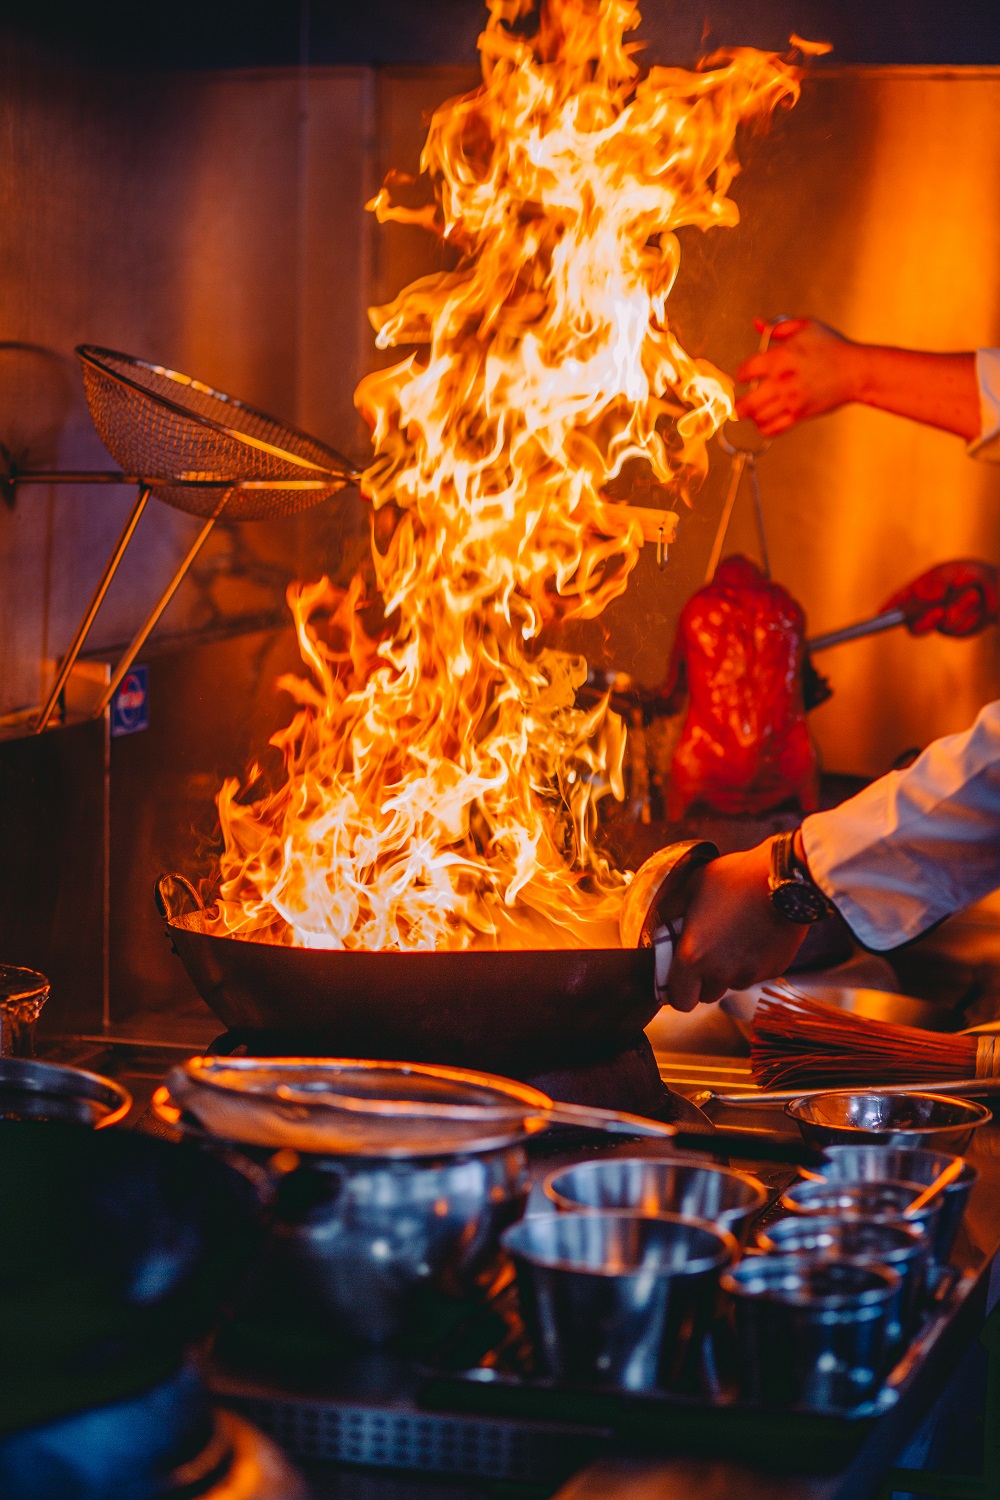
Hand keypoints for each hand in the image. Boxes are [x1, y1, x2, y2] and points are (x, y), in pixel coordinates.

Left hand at [665, 838, 806, 1010]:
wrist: (785, 878)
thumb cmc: (736, 878)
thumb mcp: (692, 886)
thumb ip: (673, 911)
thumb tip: (663, 923)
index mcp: (693, 956)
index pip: (679, 1000)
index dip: (678, 991)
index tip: (680, 977)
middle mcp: (721, 972)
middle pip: (706, 995)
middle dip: (704, 979)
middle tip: (707, 951)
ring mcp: (750, 973)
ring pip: (732, 983)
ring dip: (729, 970)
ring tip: (734, 937)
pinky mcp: (774, 969)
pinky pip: (756, 973)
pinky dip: (753, 961)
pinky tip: (755, 934)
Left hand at [734, 318, 857, 435]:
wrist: (857, 370)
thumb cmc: (833, 347)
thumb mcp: (806, 326)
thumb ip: (778, 326)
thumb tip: (757, 323)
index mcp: (780, 357)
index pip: (746, 371)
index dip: (742, 374)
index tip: (745, 376)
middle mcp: (782, 381)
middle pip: (746, 403)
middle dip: (738, 405)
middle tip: (738, 403)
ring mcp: (791, 400)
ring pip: (758, 417)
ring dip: (752, 416)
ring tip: (754, 411)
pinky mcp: (800, 414)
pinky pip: (774, 429)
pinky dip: (765, 429)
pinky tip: (764, 422)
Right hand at [881, 560, 999, 637]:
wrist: (997, 589)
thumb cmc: (971, 574)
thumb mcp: (951, 571)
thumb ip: (935, 583)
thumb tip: (923, 597)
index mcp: (919, 590)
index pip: (899, 601)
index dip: (889, 609)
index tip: (882, 615)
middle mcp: (926, 608)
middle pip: (913, 625)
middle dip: (927, 620)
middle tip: (940, 611)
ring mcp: (940, 621)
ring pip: (944, 624)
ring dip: (962, 608)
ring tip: (973, 594)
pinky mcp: (955, 631)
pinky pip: (959, 629)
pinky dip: (971, 617)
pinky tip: (977, 607)